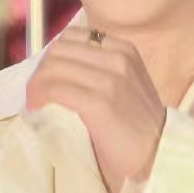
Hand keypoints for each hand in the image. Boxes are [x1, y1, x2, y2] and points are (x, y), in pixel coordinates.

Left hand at [25, 26, 165, 192]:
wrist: (159, 155)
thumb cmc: (136, 126)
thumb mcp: (125, 84)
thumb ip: (98, 69)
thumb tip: (54, 69)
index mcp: (124, 49)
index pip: (71, 38)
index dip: (51, 57)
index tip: (45, 79)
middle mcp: (118, 58)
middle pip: (58, 50)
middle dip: (40, 72)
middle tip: (34, 95)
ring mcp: (111, 79)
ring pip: (53, 68)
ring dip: (36, 86)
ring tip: (34, 104)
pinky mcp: (101, 102)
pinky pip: (55, 89)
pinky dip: (39, 98)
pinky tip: (37, 110)